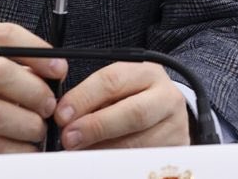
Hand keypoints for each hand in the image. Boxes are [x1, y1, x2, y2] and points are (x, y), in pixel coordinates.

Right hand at [0, 22, 66, 175]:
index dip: (37, 50)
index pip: (4, 36)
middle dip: (35, 91)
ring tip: (38, 129)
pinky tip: (25, 147)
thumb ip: (16, 65)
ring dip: (28, 124)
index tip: (60, 68)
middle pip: (1, 73)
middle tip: (50, 105)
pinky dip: (15, 148)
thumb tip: (55, 73)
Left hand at [54, 62, 190, 149]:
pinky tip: (100, 162)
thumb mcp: (118, 89)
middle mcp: (167, 97)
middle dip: (96, 126)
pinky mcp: (175, 150)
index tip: (62, 115)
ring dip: (104, 150)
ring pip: (138, 143)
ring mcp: (175, 125)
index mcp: (148, 73)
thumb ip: (95, 98)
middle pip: (133, 113)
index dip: (84, 98)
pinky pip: (143, 161)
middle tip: (69, 138)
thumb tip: (64, 116)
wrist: (166, 115)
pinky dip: (117, 163)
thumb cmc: (133, 99)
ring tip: (81, 153)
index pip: (114, 80)